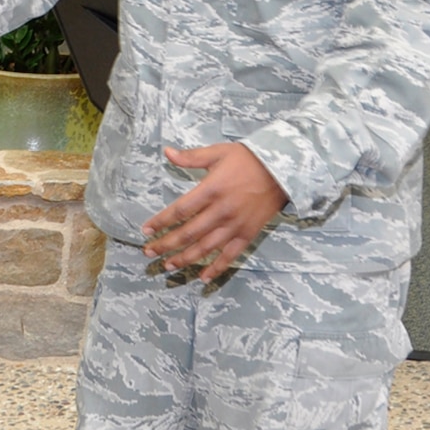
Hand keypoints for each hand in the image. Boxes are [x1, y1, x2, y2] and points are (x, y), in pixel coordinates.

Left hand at [142, 142, 287, 282]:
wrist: (283, 171)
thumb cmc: (249, 159)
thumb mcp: (218, 153)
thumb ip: (191, 157)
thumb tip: (167, 152)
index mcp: (211, 190)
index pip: (179, 211)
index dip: (161, 222)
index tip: (146, 230)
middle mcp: (221, 211)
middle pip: (188, 233)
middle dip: (166, 244)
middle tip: (149, 252)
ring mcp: (235, 225)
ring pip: (205, 248)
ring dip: (185, 259)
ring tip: (168, 265)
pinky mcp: (248, 234)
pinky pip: (230, 255)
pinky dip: (216, 268)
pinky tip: (202, 277)